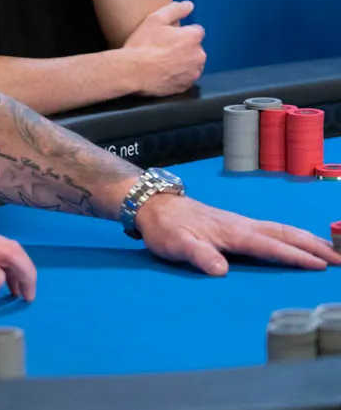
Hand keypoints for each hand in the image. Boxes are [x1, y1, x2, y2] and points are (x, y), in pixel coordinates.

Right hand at [122, 1, 205, 95]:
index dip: (182, 33)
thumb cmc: (143, 44)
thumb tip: (190, 5)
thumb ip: (175, 9)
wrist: (132, 71)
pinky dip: (178, 76)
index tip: (168, 37)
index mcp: (193, 37)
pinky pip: (185, 79)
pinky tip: (163, 74)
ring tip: (163, 63)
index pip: (196, 31)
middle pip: (195, 49)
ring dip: (183, 63)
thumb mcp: (154, 20)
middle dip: (184, 48)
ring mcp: (194, 73)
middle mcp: (199, 55)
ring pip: (192, 64)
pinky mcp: (186, 86)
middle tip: (163, 50)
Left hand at [135, 194, 340, 274]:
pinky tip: (298, 241)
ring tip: (332, 250)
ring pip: (282, 230)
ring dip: (308, 239)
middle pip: (285, 234)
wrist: (154, 205)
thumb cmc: (165, 228)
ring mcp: (241, 223)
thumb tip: (221, 271)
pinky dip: (293, 235)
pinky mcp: (236, 225)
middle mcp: (242, 225)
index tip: (321, 265)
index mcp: (233, 233)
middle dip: (314, 246)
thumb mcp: (177, 244)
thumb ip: (198, 256)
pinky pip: (273, 230)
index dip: (295, 256)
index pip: (270, 246)